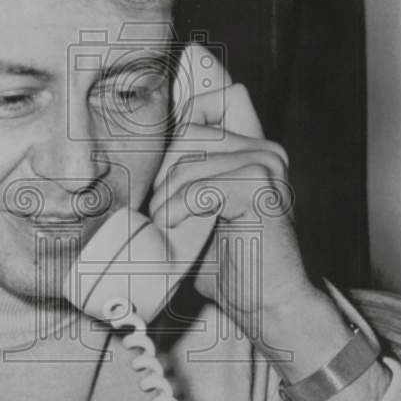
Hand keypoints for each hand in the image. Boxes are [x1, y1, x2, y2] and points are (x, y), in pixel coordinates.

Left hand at [149, 50, 314, 332]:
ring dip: (167, 199)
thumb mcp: (195, 209)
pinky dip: (180, 210)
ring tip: (169, 227)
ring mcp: (267, 166)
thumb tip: (133, 144)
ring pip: (189, 163)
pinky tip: (178, 229)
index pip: (218, 96)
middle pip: (189, 133)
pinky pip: (200, 187)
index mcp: (251, 147)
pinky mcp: (261, 190)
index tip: (159, 140)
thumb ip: (181, 173)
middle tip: (161, 212)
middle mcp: (264, 149)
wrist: (266, 305)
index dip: (187, 107)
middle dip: (162, 173)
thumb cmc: (226, 262)